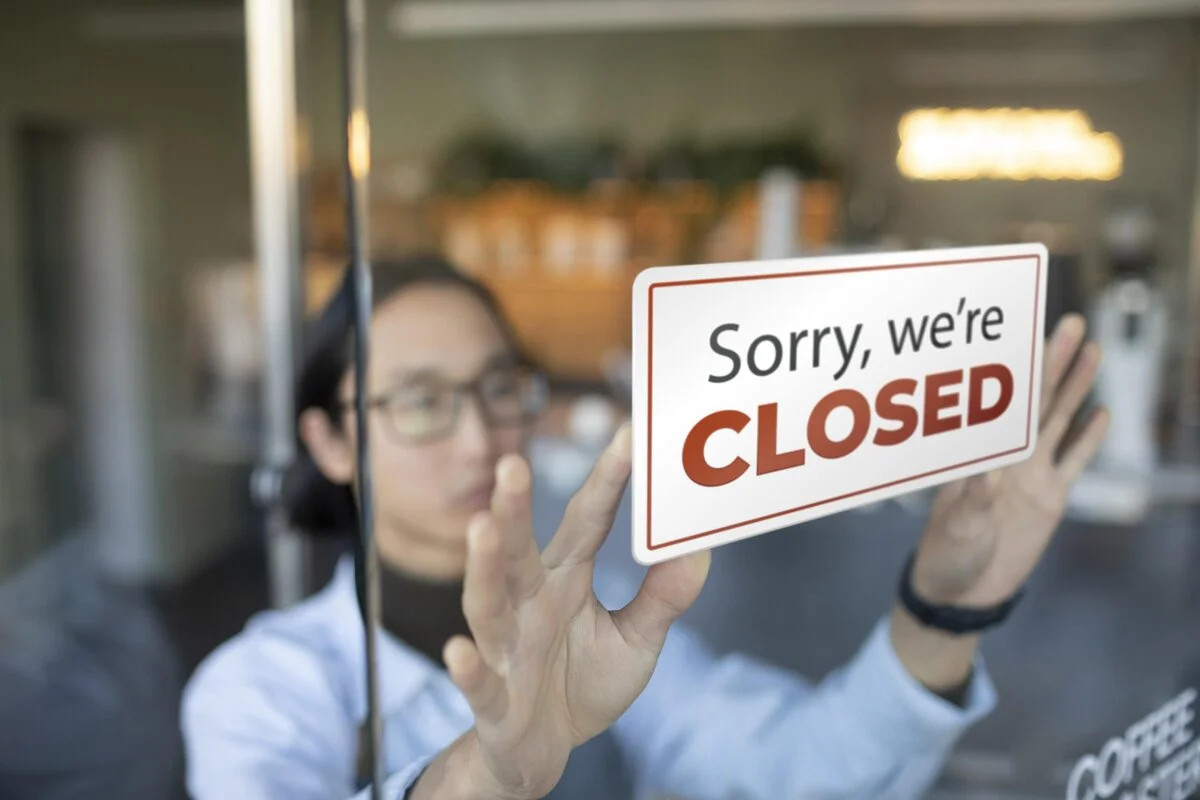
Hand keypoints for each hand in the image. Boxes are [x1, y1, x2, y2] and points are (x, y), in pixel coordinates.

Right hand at [433, 424, 710, 799]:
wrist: (541, 752)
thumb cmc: (583, 684)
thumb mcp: (636, 642)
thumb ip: (663, 598)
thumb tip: (700, 549)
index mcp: (564, 581)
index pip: (585, 523)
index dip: (606, 482)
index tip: (629, 435)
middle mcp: (528, 605)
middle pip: (519, 552)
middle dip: (514, 509)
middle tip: (514, 463)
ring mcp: (506, 650)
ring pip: (488, 604)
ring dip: (483, 567)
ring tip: (481, 528)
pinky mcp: (495, 700)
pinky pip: (480, 683)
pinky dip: (468, 668)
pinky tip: (457, 650)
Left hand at [911, 313, 1109, 607]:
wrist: (961, 593)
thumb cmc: (946, 555)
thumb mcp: (958, 528)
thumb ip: (975, 499)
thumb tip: (988, 469)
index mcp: (978, 456)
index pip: (999, 404)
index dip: (1013, 370)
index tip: (1022, 332)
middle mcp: (1006, 457)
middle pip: (1035, 400)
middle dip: (1051, 361)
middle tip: (1070, 322)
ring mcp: (1030, 475)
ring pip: (1058, 422)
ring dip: (1074, 386)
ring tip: (1090, 350)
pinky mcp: (1050, 498)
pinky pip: (1073, 462)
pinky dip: (1087, 438)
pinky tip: (1101, 411)